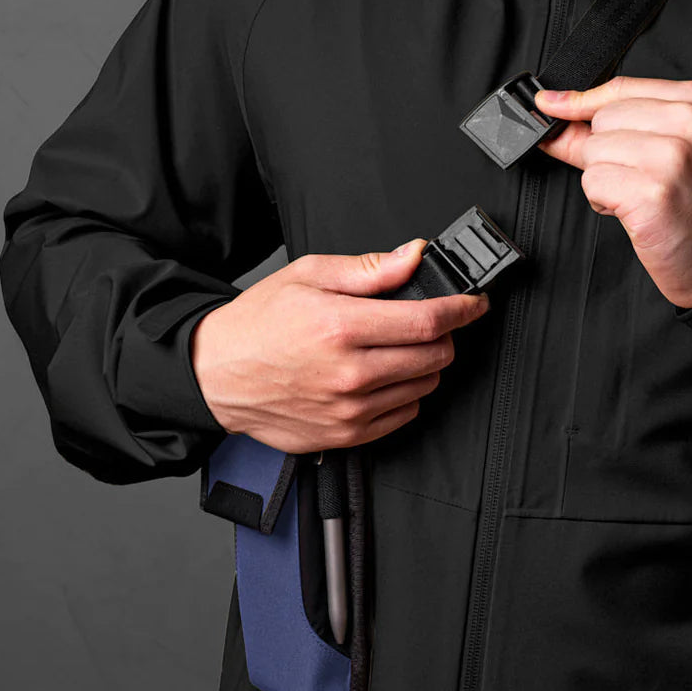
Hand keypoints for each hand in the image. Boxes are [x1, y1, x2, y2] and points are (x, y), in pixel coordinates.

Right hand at [190, 241, 489, 452]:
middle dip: (444, 334)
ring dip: (425, 364)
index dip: (463, 309)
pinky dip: (406, 394)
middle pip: (435, 355)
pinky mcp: (347, 434)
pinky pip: (405, 415)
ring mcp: (350, 409)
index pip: (428, 320)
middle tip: (428, 322)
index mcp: (341, 326)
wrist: (215, 375)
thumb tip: (413, 255)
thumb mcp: (308, 275)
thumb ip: (369, 269)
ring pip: (425, 386)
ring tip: (395, 347)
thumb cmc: (258, 324)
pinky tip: (382, 376)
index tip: (475, 303)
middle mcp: (350, 372)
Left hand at [534, 76, 691, 307]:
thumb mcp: (669, 148)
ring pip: (593, 151)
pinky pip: (592, 182)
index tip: (552, 105)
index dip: (580, 102)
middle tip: (638, 177)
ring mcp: (671, 156)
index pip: (619, 88)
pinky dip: (603, 201)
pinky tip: (634, 210)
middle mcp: (688, 122)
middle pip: (602, 120)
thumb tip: (555, 110)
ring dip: (604, 179)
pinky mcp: (651, 191)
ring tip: (639, 194)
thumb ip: (611, 126)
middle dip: (604, 152)